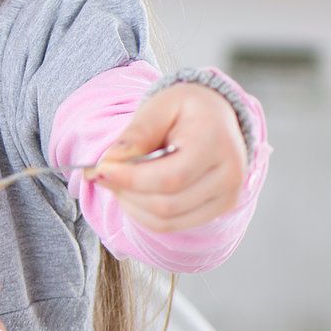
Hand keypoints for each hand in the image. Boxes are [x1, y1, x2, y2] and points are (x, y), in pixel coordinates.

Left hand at [91, 84, 248, 232]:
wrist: (217, 116)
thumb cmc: (186, 109)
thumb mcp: (159, 106)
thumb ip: (136, 133)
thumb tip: (110, 162)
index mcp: (216, 143)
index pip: (171, 177)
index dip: (131, 178)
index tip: (101, 168)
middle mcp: (229, 175)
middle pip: (166, 203)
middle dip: (126, 192)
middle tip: (103, 173)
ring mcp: (227, 197)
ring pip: (166, 219)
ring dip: (131, 205)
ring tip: (117, 181)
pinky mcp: (219, 210)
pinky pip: (171, 225)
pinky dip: (143, 214)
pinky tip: (132, 193)